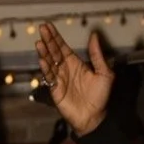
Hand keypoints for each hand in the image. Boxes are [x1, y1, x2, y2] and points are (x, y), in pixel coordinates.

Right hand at [36, 22, 113, 136]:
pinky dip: (45, 69)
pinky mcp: (55, 90)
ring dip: (44, 53)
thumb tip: (94, 36)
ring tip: (39, 43)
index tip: (48, 26)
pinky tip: (42, 60)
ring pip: (49, 63)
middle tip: (42, 29)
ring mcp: (59, 79)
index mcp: (75, 63)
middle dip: (48, 40)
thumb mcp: (104, 72)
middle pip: (54, 52)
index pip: (62, 47)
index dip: (55, 37)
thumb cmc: (100, 97)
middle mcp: (65, 69)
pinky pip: (49, 78)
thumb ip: (97, 55)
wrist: (95, 117)